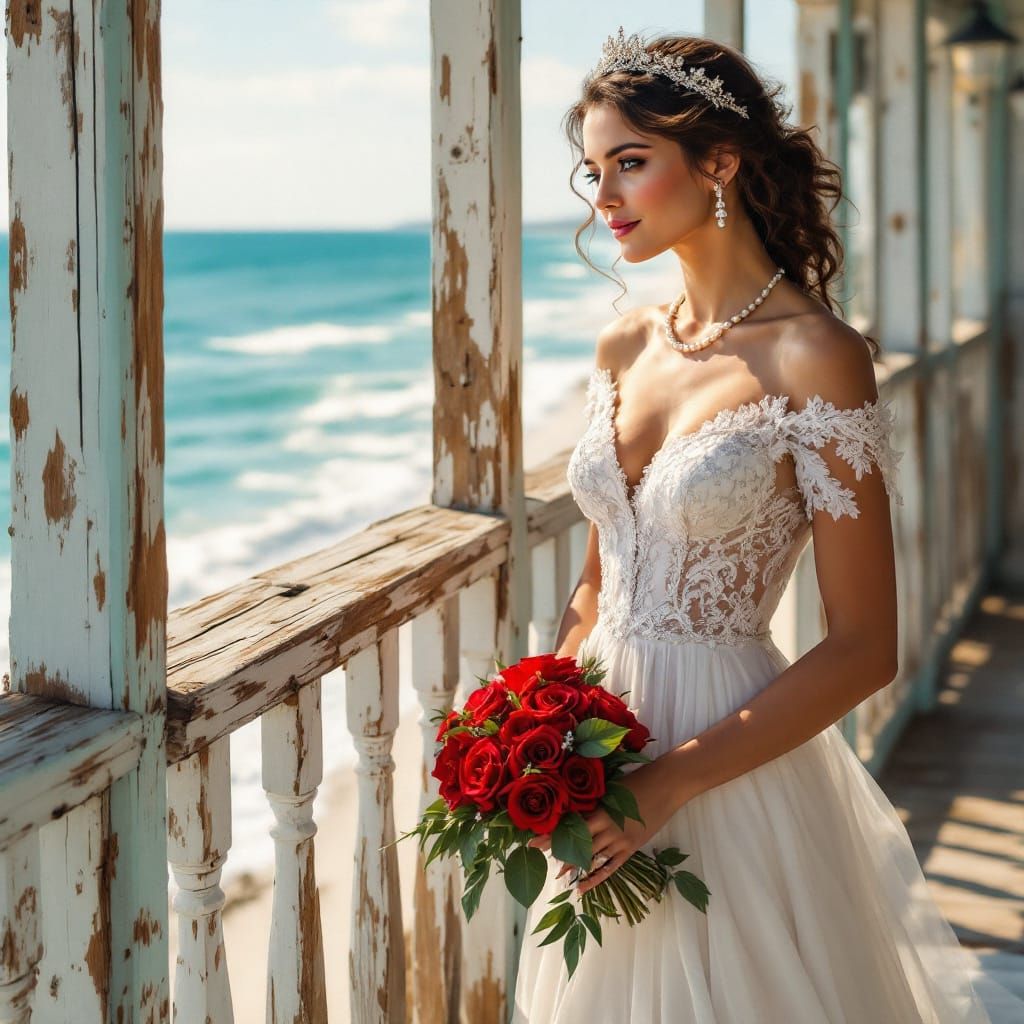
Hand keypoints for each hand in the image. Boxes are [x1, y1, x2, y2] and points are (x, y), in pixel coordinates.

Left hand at [527, 759, 687, 895]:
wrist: (665, 786)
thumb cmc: (636, 782)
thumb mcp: (611, 791)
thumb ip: (595, 805)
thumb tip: (575, 814)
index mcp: (600, 811)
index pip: (570, 827)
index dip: (550, 835)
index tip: (532, 842)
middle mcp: (607, 829)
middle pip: (577, 844)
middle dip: (557, 851)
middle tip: (538, 858)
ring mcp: (620, 841)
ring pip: (591, 858)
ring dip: (574, 865)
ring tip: (558, 874)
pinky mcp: (631, 849)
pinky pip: (610, 868)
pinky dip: (595, 879)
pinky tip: (582, 887)